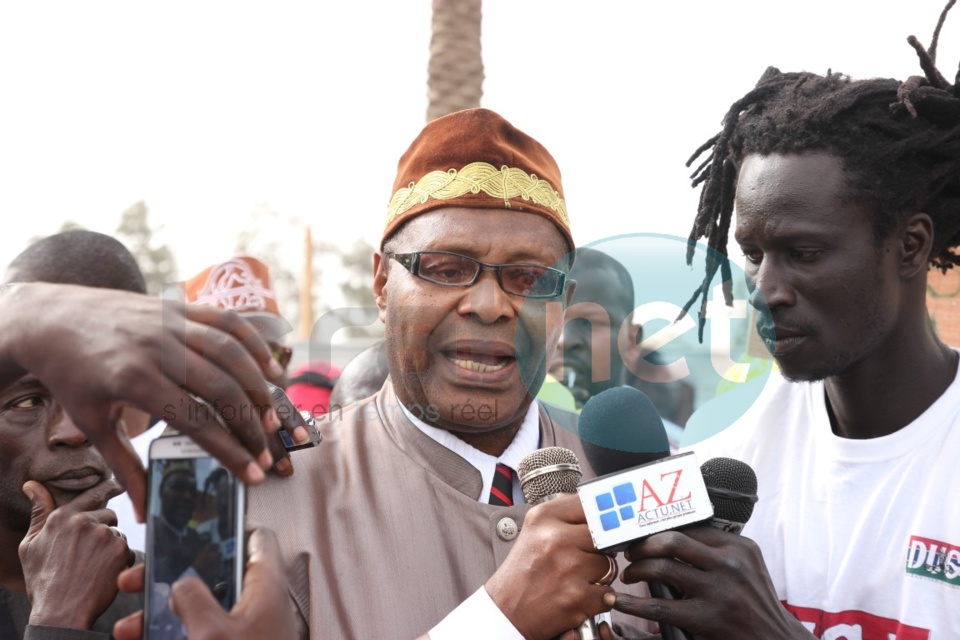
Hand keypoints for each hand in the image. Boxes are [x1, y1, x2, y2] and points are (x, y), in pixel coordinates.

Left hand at [0, 282, 285, 519]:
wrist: (52, 320)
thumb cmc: (73, 377)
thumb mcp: (92, 425)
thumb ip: (125, 467)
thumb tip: (144, 512)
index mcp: (134, 381)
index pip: (196, 421)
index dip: (230, 450)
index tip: (253, 474)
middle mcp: (158, 349)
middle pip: (222, 388)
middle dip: (252, 425)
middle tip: (267, 452)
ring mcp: (171, 323)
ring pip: (232, 353)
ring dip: (260, 386)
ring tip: (273, 417)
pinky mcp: (179, 307)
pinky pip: (228, 322)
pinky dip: (255, 345)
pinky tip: (272, 370)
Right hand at [20, 479, 133, 629]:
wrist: (60, 612)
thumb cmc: (43, 581)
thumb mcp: (31, 545)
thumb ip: (39, 513)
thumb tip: (33, 485)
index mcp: (62, 517)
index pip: (92, 493)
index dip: (108, 488)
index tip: (118, 485)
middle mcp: (85, 521)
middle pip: (109, 513)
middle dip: (104, 527)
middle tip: (90, 552)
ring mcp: (105, 535)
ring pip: (117, 532)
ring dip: (111, 545)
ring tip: (92, 566)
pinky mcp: (120, 550)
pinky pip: (127, 548)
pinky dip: (119, 559)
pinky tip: (103, 573)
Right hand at [113, 528, 297, 639]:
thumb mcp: (211, 634)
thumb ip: (194, 598)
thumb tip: (182, 582)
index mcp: (265, 586)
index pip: (257, 539)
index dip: (228, 528)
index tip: (190, 532)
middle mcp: (259, 604)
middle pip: (216, 574)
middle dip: (173, 578)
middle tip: (135, 583)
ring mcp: (247, 630)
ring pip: (202, 609)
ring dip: (163, 616)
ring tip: (127, 629)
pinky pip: (203, 635)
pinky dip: (175, 636)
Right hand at [484, 494, 615, 639]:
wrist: (505, 612)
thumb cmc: (523, 571)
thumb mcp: (535, 532)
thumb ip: (566, 519)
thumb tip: (603, 514)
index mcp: (544, 517)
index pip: (591, 506)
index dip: (600, 519)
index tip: (602, 528)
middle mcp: (555, 538)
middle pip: (604, 536)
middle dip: (600, 549)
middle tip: (583, 558)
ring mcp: (567, 568)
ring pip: (609, 565)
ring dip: (599, 575)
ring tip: (574, 579)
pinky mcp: (576, 597)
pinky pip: (607, 593)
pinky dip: (597, 599)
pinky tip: (577, 596)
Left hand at [607, 526, 813, 639]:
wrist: (775, 639)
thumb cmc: (752, 601)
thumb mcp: (745, 566)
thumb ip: (716, 550)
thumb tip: (670, 536)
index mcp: (739, 547)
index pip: (689, 528)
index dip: (659, 531)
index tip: (644, 536)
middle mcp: (730, 564)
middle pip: (671, 541)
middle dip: (643, 545)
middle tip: (631, 553)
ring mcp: (718, 591)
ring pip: (662, 568)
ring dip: (637, 569)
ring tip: (630, 575)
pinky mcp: (706, 618)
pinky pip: (659, 606)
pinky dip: (632, 603)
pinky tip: (619, 600)